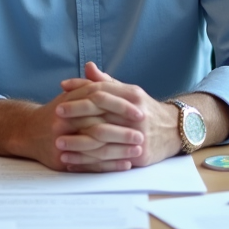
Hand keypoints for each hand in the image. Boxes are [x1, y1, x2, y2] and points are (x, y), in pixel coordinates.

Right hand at [0, 94, 143, 172]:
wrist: (28, 132)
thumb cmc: (56, 112)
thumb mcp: (71, 94)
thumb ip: (87, 82)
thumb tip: (96, 66)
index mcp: (70, 102)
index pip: (100, 101)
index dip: (122, 106)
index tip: (141, 111)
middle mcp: (64, 121)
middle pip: (99, 126)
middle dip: (123, 131)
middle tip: (143, 134)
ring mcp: (62, 141)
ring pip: (95, 148)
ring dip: (119, 150)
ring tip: (138, 150)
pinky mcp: (62, 159)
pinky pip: (89, 165)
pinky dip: (109, 166)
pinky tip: (125, 164)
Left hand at [55, 62, 180, 169]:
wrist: (174, 130)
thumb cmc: (144, 109)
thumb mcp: (128, 92)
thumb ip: (106, 82)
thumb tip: (86, 67)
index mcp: (131, 95)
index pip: (101, 93)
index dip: (79, 96)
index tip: (60, 99)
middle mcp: (135, 114)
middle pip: (100, 116)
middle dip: (75, 119)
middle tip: (54, 121)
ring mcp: (138, 135)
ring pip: (103, 140)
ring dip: (78, 144)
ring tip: (58, 145)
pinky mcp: (140, 154)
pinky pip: (110, 160)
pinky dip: (89, 162)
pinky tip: (73, 162)